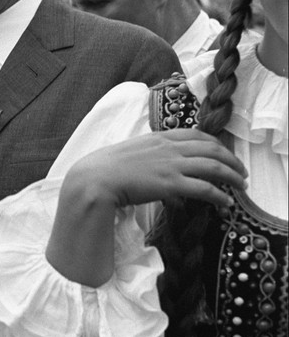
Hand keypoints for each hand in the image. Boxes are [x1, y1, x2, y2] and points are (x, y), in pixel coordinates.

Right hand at [65, 128, 246, 210]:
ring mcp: (171, 165)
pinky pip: (205, 188)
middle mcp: (169, 148)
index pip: (197, 134)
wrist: (95, 179)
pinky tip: (226, 202)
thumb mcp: (129, 153)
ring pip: (214, 166)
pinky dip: (220, 195)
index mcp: (159, 138)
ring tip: (241, 186)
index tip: (224, 153)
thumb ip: (146, 157)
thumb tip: (154, 171)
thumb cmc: (104, 169)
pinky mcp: (171, 184)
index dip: (216, 144)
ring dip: (233, 177)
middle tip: (241, 171)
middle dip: (232, 160)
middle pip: (213, 148)